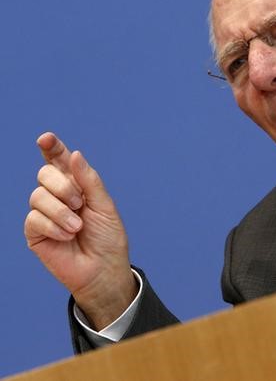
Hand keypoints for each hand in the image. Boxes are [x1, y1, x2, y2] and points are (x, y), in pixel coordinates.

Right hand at [25, 132, 136, 329]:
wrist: (104, 270)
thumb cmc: (108, 238)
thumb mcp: (104, 206)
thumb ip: (89, 181)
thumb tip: (74, 154)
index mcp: (76, 185)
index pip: (58, 160)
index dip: (51, 147)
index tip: (46, 139)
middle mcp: (57, 196)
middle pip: (44, 173)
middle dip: (63, 186)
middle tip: (80, 203)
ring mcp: (44, 214)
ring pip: (37, 195)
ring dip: (61, 210)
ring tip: (77, 227)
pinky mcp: (35, 233)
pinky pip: (34, 219)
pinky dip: (54, 226)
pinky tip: (67, 236)